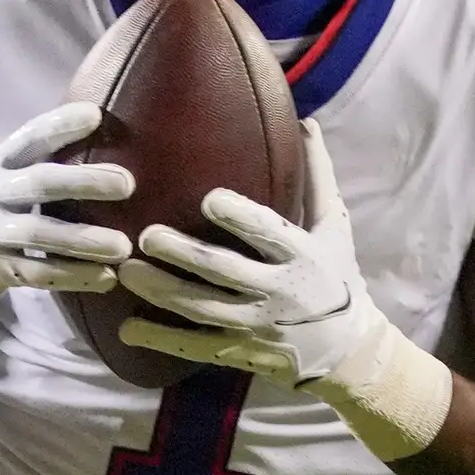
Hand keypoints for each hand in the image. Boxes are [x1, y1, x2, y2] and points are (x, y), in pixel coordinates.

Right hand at [0, 103, 132, 336]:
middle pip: (40, 182)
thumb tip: (101, 145)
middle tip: (127, 184)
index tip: (97, 116)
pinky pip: (37, 273)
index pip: (31, 137)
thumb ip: (37, 168)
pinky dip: (73, 276)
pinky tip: (105, 278)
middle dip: (85, 180)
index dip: (62, 125)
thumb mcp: (1, 184)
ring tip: (123, 246)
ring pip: (40, 233)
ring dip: (85, 240)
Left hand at [117, 122, 451, 460]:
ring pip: (203, 309)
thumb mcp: (334, 227)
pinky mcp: (240, 352)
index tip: (208, 199)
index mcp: (302, 256)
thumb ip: (318, 176)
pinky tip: (127, 328)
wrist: (347, 351)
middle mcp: (279, 292)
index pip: (269, 233)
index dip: (241, 218)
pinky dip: (162, 339)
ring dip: (163, 291)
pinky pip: (196, 347)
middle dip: (185, 255)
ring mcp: (256, 326)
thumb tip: (305, 122)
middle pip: (225, 272)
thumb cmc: (336, 275)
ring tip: (127, 271)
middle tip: (147, 235)